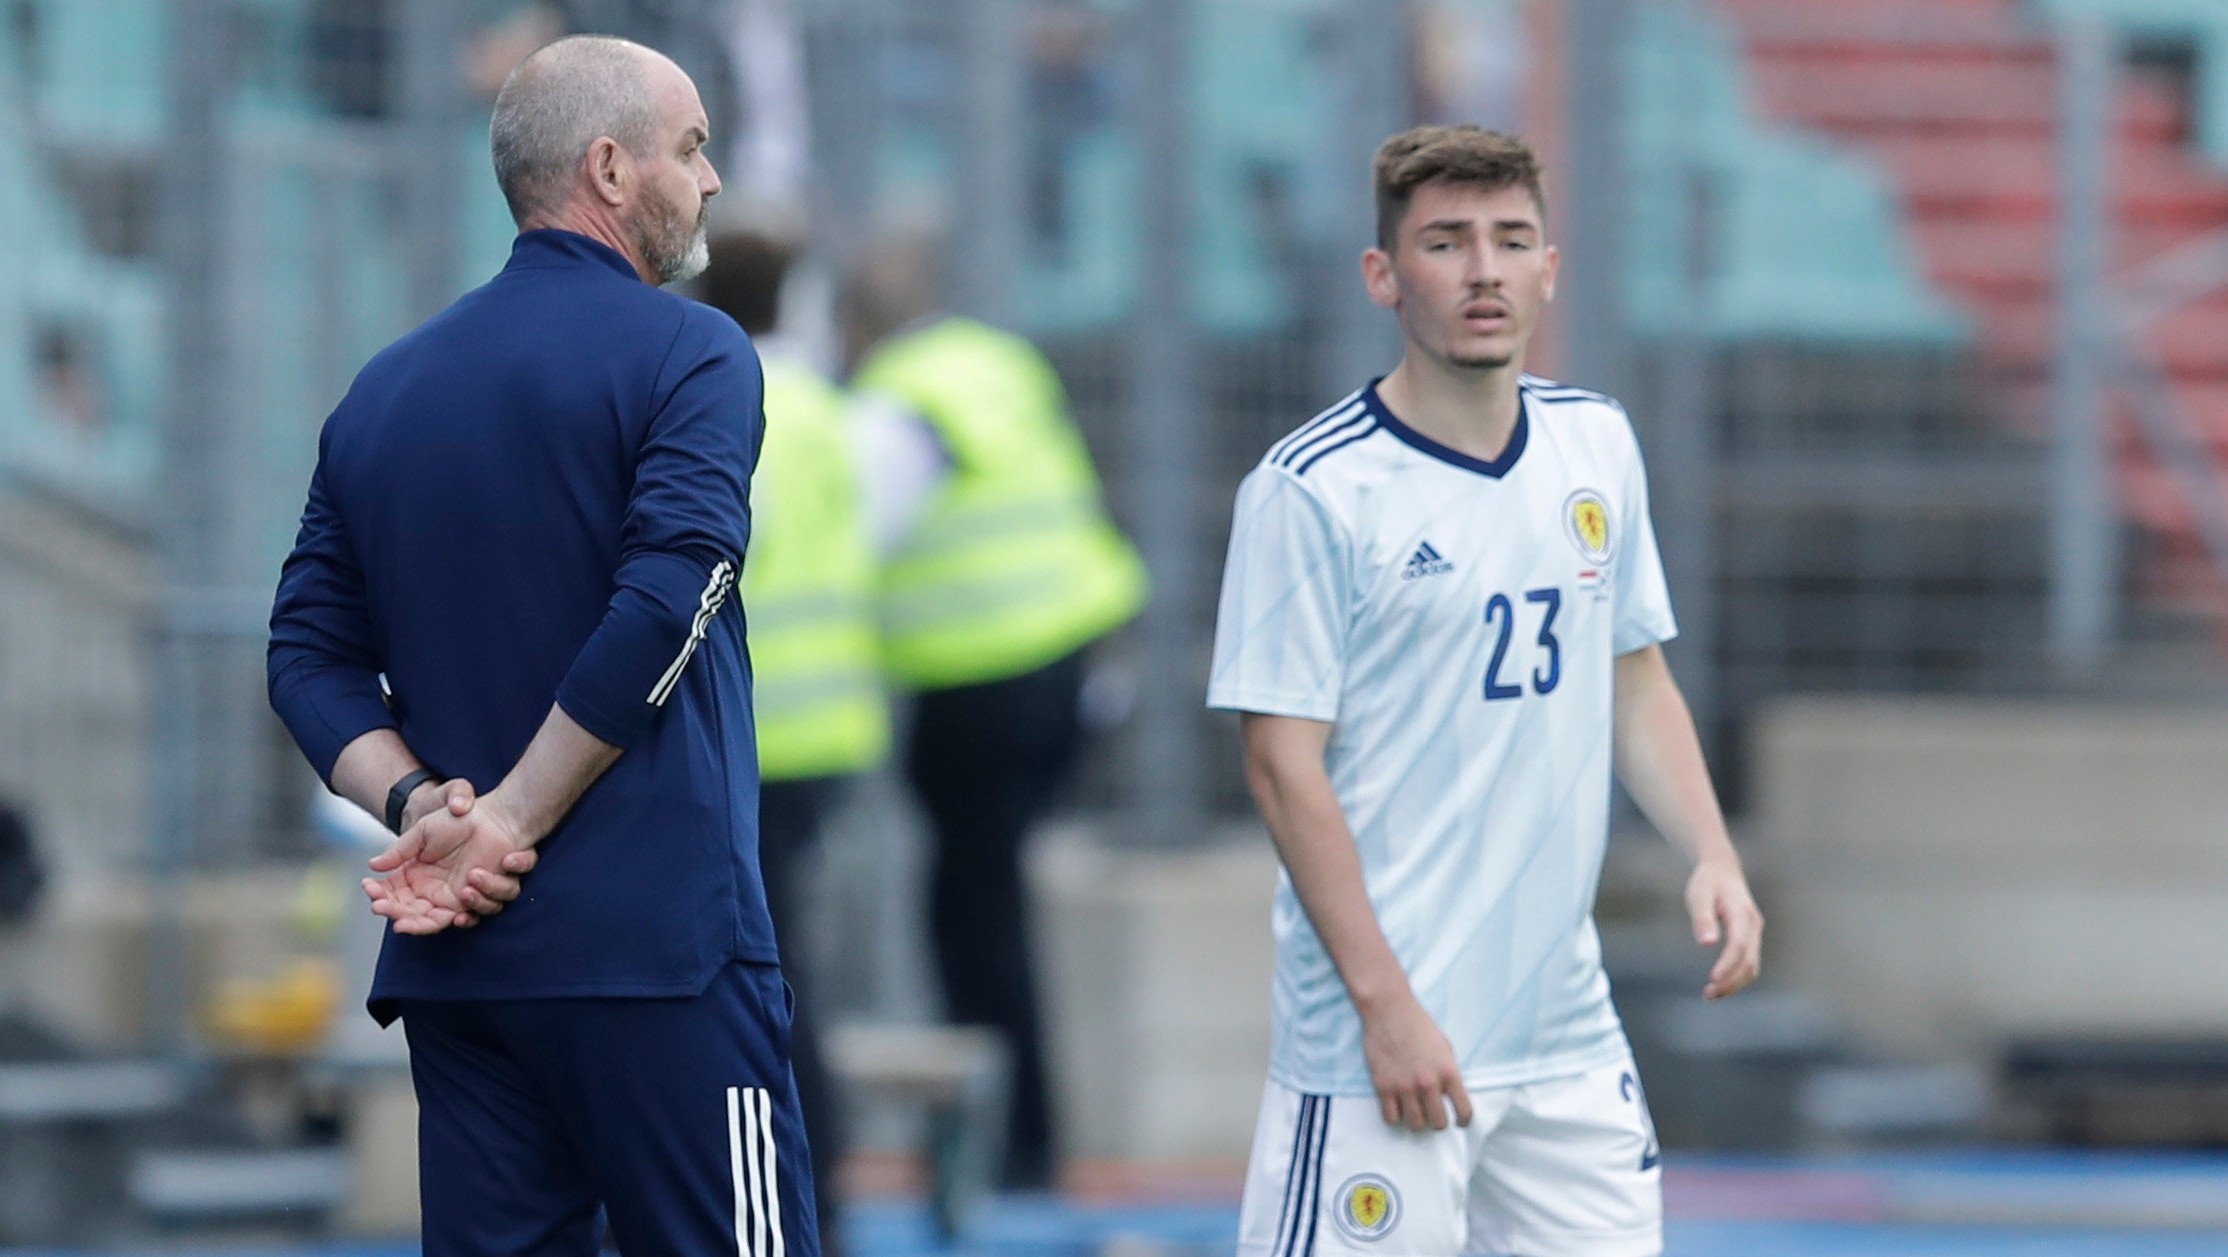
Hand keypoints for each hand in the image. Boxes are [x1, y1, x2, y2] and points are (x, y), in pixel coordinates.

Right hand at [362, 785, 538, 934]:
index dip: (381, 898)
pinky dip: (471, 910)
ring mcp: (455, 898)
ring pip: (439, 921)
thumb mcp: (423, 832)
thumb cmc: (456, 821)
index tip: (372, 894)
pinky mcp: (481, 897)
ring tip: (451, 891)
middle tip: (392, 915)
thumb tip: (372, 866)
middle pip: (412, 917)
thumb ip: (399, 851)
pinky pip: (474, 914)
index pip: (392, 896)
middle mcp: (432, 893)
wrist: (492, 817)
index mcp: (414, 878)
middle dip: (402, 918)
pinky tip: (467, 892)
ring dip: (435, 916)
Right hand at [1359, 991, 1472, 1132]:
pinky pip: (1391, 1118)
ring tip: (1414, 1110)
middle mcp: (1428, 1083)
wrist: (1389, 1010)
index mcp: (1448, 1072)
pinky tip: (1397, 1107)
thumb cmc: (1419, 1025)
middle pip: (1438, 1123)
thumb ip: (1448, 1073)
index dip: (1464, 1121)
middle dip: (1437, 1122)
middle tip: (1432, 1114)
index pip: (1464, 1111)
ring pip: (1415, 1124)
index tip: (1459, 1123)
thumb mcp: (1445, 1047)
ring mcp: (1404, 1087)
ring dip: (1416, 1120)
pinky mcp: (1383, 1087)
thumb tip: (1447, 1095)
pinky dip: (1395, 1116)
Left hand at [1686, 854, 1762, 999]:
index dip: (1728, 964)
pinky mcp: (1750, 939)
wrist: (1722, 870)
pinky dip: (1736, 977)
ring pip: (1751, 966)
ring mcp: (1754, 933)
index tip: (1713, 979)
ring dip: (1734, 983)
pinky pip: (1748, 963)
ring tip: (1709, 994)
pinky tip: (1718, 984)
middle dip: (1731, 981)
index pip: (1739, 944)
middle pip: (1748, 960)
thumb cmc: (1707, 882)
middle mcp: (1753, 925)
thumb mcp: (1699, 895)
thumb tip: (1707, 943)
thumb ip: (1702, 918)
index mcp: (1741, 913)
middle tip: (1707, 994)